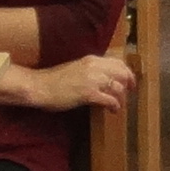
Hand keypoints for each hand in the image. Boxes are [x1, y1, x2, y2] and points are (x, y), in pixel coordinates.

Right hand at [0, 49, 133, 112]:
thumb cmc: (54, 81)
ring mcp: (91, 79)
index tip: (129, 82)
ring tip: (119, 105)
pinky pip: (109, 99)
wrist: (39, 86)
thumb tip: (102, 80)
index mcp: (91, 60)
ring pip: (118, 87)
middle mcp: (94, 66)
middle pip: (122, 73)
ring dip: (122, 98)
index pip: (118, 62)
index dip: (127, 72)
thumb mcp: (76, 70)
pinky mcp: (88, 93)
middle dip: (129, 84)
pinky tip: (113, 110)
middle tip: (130, 94)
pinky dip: (115, 106)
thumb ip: (90, 72)